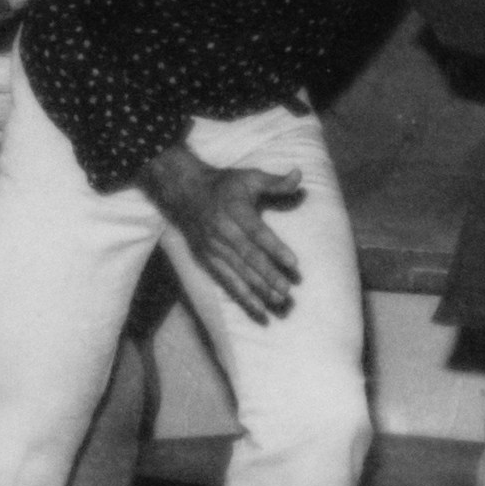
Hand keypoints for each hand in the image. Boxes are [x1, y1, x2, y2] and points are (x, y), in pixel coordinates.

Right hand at [140, 151, 304, 323]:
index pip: (257, 232)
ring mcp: (213, 248)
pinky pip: (227, 281)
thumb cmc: (224, 185)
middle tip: (288, 291)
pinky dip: (243, 297)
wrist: (185, 193)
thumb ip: (275, 182)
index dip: (275, 248)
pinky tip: (259, 311)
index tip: (293, 263)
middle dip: (268, 275)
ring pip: (238, 272)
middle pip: (248, 257)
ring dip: (258, 289)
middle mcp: (223, 231)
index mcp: (235, 211)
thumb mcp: (249, 177)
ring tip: (278, 302)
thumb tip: (299, 175)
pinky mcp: (207, 260)